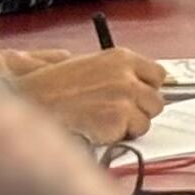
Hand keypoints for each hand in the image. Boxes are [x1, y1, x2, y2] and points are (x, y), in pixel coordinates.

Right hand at [2, 49, 169, 146]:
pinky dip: (118, 136)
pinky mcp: (119, 119)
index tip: (140, 97)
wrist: (37, 100)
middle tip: (118, 114)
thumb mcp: (90, 65)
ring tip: (103, 120)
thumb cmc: (56, 86)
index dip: (148, 89)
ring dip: (129, 125)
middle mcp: (127, 75)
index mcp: (121, 57)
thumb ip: (118, 73)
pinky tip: (98, 128)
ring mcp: (125, 97)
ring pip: (146, 120)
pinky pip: (132, 134)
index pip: (158, 74)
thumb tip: (140, 85)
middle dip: (140, 111)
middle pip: (156, 100)